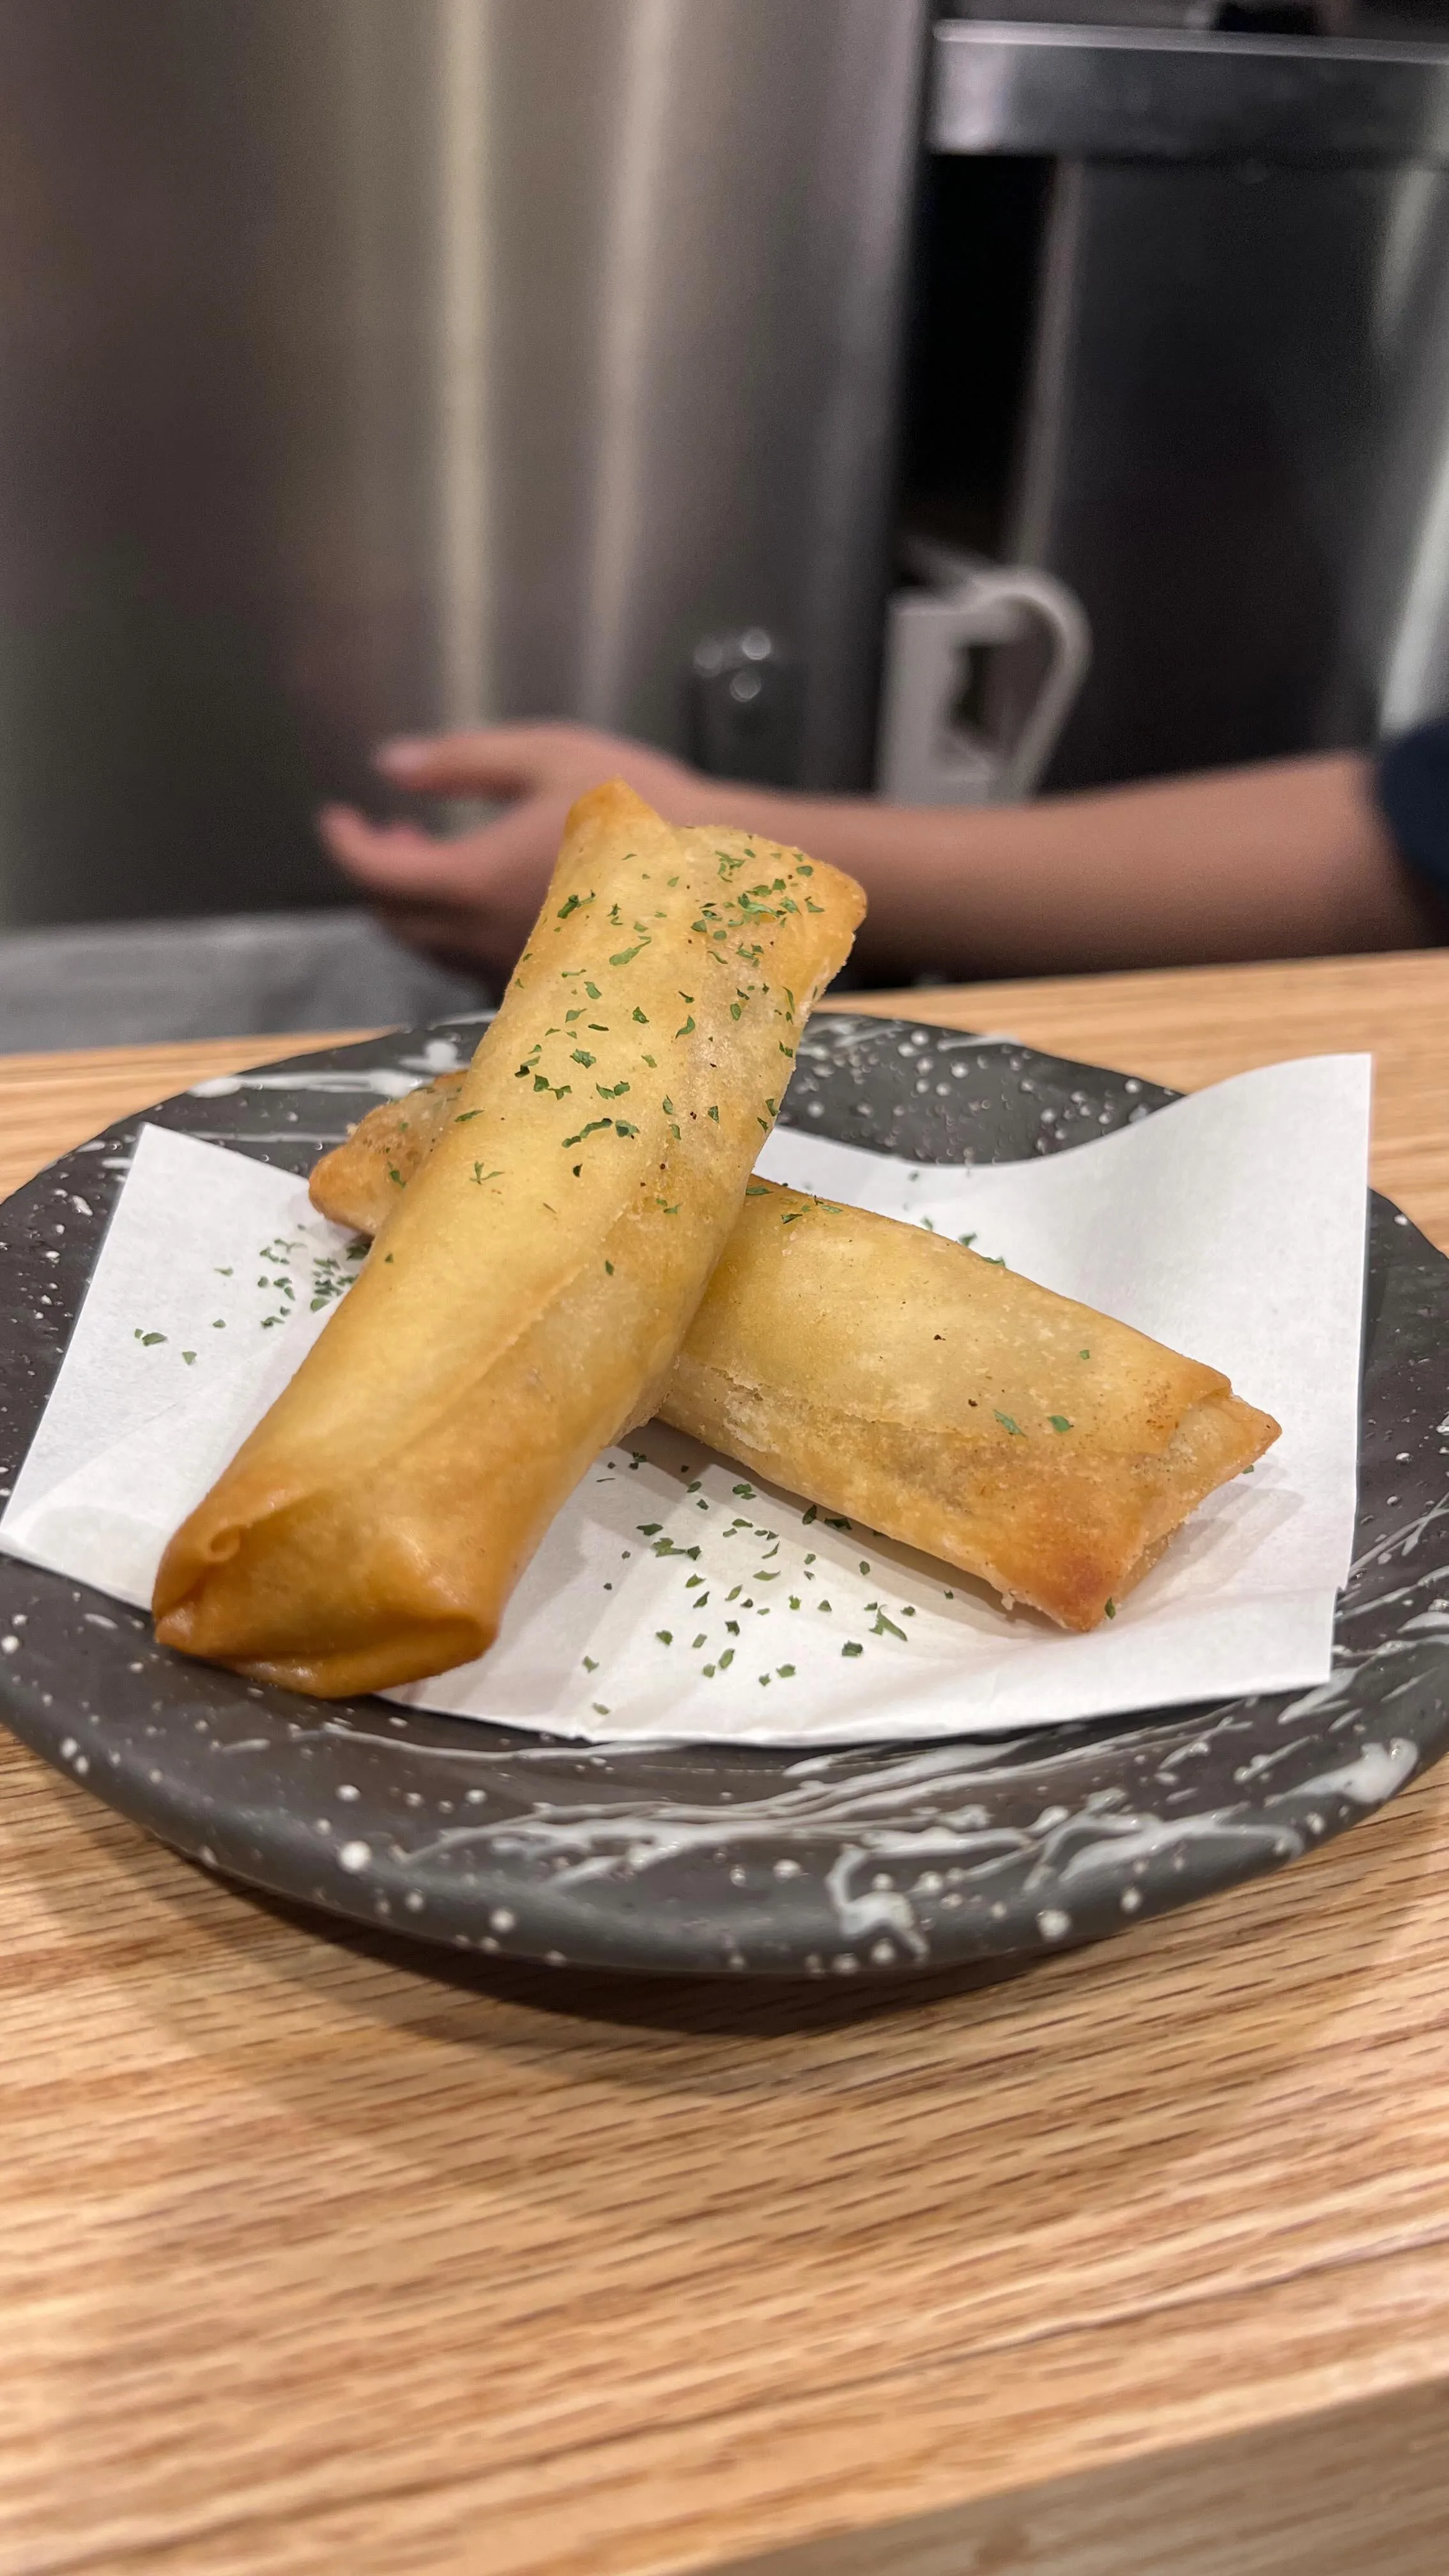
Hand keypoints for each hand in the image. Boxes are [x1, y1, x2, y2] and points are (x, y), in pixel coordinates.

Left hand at [318, 722, 705, 979]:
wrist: (725, 877)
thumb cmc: (643, 805)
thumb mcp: (545, 755)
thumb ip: (458, 762)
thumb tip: (389, 767)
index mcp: (473, 879)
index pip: (374, 876)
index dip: (345, 844)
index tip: (338, 816)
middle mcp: (483, 937)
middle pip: (394, 919)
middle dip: (379, 875)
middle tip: (395, 832)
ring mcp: (514, 970)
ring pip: (432, 948)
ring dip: (419, 904)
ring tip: (440, 855)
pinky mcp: (546, 987)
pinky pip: (475, 966)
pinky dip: (459, 931)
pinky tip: (489, 896)